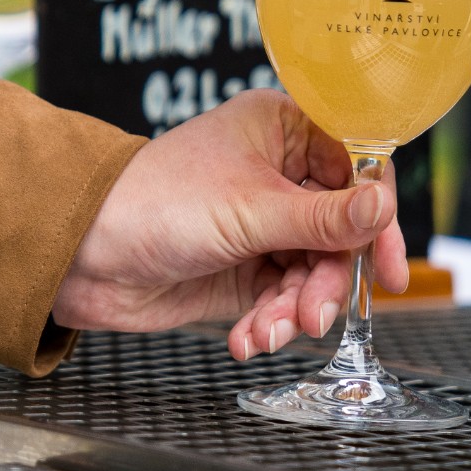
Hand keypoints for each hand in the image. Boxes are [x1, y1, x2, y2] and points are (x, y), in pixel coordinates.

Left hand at [52, 88, 408, 359]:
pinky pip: (282, 298)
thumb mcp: (251, 211)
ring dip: (295, 309)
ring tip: (268, 331)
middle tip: (315, 316)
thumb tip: (385, 207)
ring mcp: (261, 225)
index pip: (357, 171)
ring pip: (313, 272)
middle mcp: (277, 174)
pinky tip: (248, 339)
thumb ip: (324, 218)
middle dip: (327, 281)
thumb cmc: (152, 205)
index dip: (377, 221)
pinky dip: (270, 322)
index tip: (390, 269)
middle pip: (339, 233)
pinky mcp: (244, 270)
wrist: (80, 255)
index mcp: (283, 131)